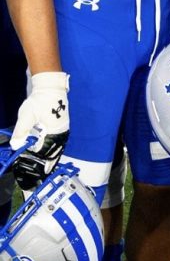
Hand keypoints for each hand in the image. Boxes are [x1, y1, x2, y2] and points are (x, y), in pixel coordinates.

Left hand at [10, 71, 68, 189]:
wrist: (50, 88)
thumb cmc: (39, 101)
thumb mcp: (27, 116)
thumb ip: (21, 132)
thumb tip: (15, 146)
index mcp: (53, 132)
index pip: (45, 151)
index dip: (38, 161)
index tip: (32, 168)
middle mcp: (61, 132)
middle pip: (55, 151)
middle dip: (49, 162)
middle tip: (44, 173)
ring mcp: (63, 129)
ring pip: (58, 146)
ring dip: (53, 155)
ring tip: (49, 165)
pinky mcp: (62, 125)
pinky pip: (59, 141)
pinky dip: (54, 147)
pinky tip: (51, 150)